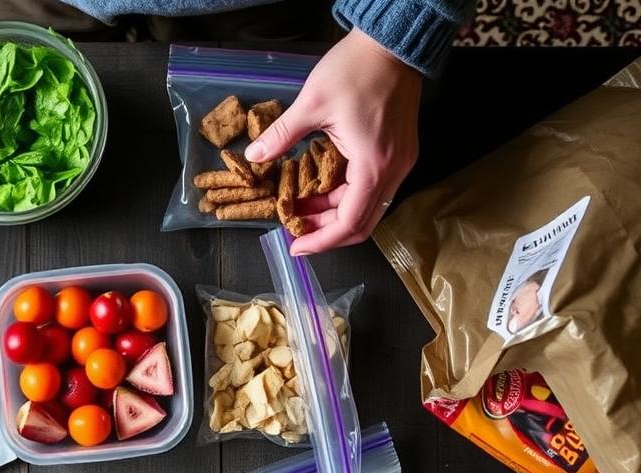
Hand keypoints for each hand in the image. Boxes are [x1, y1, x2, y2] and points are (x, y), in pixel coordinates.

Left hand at [245, 28, 421, 254]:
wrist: (392, 42)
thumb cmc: (357, 69)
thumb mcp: (312, 103)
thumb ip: (282, 135)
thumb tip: (255, 155)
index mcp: (374, 166)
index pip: (350, 223)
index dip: (322, 240)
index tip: (296, 247)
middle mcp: (392, 171)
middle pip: (362, 222)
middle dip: (326, 230)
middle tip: (294, 229)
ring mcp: (399, 162)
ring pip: (367, 206)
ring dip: (334, 211)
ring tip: (301, 207)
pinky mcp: (397, 152)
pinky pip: (372, 188)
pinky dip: (345, 194)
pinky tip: (320, 188)